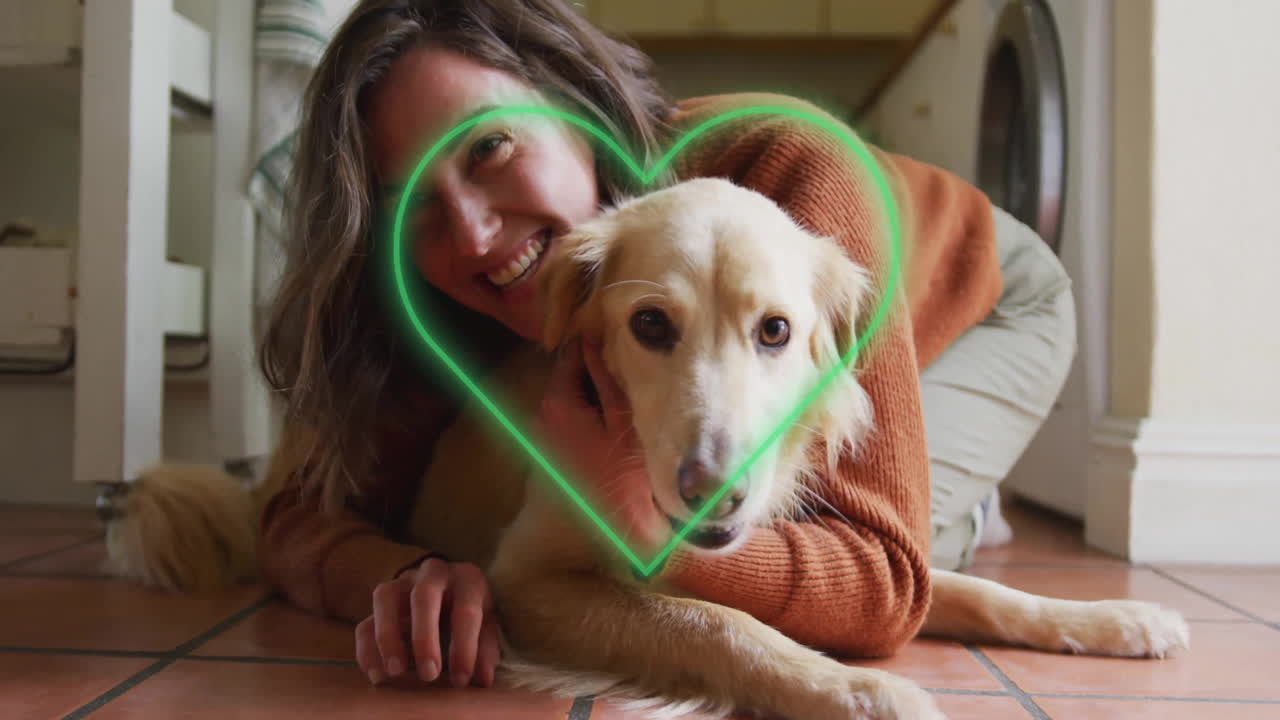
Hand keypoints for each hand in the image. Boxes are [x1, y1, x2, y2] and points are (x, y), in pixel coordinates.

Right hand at [355, 557, 500, 688]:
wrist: (449, 588)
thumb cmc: (470, 610)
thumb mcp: (486, 624)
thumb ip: (485, 649)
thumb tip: (482, 679)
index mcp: (466, 578)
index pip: (466, 611)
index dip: (464, 648)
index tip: (461, 680)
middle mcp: (433, 573)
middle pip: (424, 596)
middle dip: (424, 638)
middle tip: (429, 674)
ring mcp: (402, 582)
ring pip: (385, 598)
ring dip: (388, 637)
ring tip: (396, 672)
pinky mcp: (381, 602)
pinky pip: (365, 622)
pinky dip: (368, 650)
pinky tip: (377, 675)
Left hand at [532, 339, 668, 559]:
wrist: (594, 547)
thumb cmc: (618, 487)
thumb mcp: (626, 426)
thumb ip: (611, 382)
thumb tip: (600, 342)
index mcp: (559, 401)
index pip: (573, 348)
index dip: (600, 337)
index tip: (628, 334)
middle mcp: (544, 412)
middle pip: (573, 370)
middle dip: (601, 363)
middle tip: (640, 361)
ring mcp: (546, 432)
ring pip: (576, 393)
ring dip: (599, 389)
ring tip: (635, 388)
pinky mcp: (554, 450)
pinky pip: (575, 415)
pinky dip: (594, 410)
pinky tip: (621, 419)